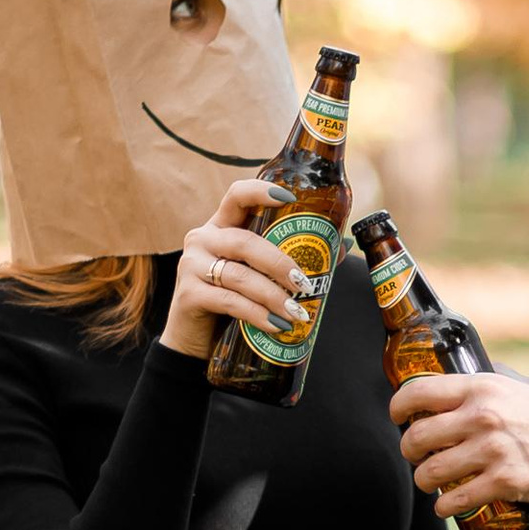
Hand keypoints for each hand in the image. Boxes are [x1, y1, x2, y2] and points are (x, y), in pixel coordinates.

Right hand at [162, 179, 317, 360]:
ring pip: (239, 276)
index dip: (261, 192)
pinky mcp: (188, 295)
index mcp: (221, 226)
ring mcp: (191, 266)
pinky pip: (229, 301)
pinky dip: (257, 314)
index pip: (237, 195)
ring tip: (296, 313)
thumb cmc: (232, 299)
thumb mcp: (256, 273)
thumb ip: (288, 258)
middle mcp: (203, 239)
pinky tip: (276, 325)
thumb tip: (340, 249)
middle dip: (280, 263)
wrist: (196, 338)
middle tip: (305, 284)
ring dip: (273, 296)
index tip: (290, 198)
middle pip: (245, 242)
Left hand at [392, 369, 528, 517]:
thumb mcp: (521, 385)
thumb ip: (490, 382)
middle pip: (417, 437)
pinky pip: (455, 500)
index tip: (398, 417)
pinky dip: (444, 507)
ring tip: (430, 482)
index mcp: (481, 388)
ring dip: (424, 481)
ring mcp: (492, 452)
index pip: (418, 393)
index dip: (398, 408)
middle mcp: (482, 417)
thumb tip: (460, 377)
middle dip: (410, 450)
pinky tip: (445, 506)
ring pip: (430, 472)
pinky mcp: (504, 483)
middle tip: (417, 456)